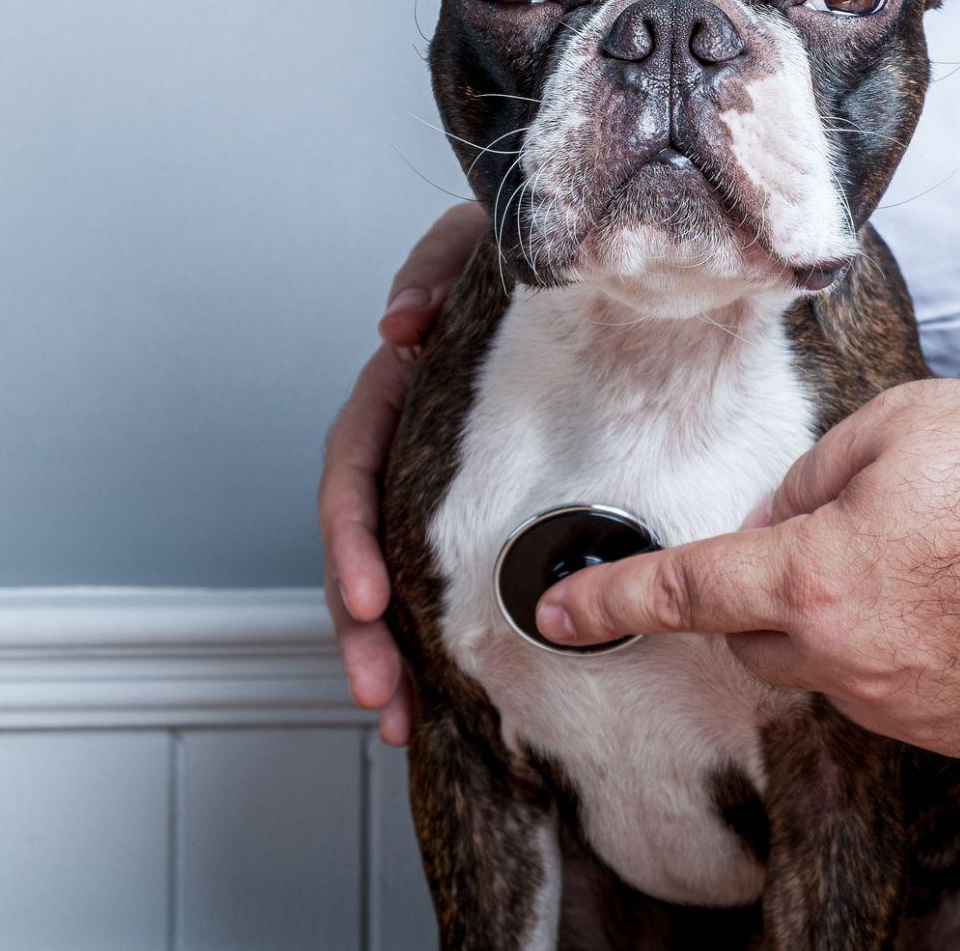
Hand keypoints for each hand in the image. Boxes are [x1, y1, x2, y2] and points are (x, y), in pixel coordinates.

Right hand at [320, 203, 485, 744]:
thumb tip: (399, 327)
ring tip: (396, 715)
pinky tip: (436, 694)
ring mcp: (438, 478)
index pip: (355, 464)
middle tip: (380, 690)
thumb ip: (437, 267)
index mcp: (400, 384)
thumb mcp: (483, 243)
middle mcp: (409, 438)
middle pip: (360, 542)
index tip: (373, 599)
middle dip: (358, 626)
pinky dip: (431, 637)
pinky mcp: (481, 507)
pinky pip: (442, 576)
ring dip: (382, 651)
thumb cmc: (538, 256)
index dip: (351, 535)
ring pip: (389, 573)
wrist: (607, 258)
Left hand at [536, 379, 959, 757]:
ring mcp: (908, 709)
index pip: (686, 590)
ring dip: (852, 621)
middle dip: (775, 592)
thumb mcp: (901, 424)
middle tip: (850, 531)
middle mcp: (851, 661)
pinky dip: (912, 654)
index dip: (611, 599)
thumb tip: (782, 514)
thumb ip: (812, 474)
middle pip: (760, 638)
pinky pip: (901, 694)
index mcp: (817, 578)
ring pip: (835, 667)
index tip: (560, 609)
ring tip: (938, 559)